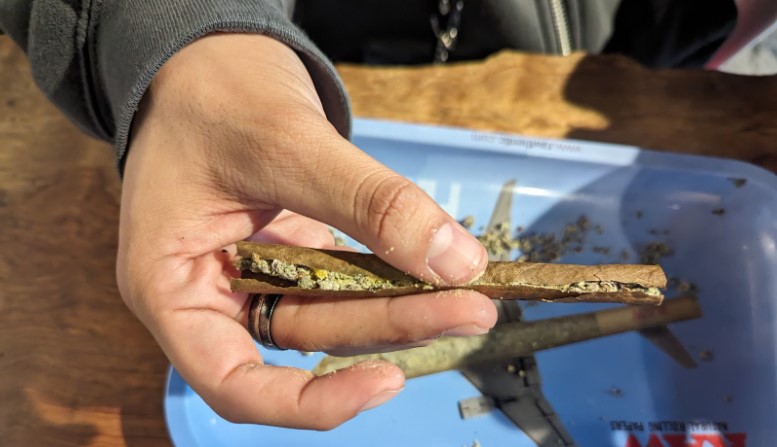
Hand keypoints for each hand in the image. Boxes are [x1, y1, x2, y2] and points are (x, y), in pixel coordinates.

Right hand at [117, 33, 494, 428]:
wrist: (210, 57)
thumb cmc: (213, 93)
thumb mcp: (285, 142)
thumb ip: (368, 203)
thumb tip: (453, 259)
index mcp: (170, 284)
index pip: (232, 382)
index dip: (305, 402)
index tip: (383, 383)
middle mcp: (212, 292)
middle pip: (304, 340)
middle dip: (388, 328)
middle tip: (468, 308)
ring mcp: (253, 275)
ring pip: (332, 313)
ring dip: (400, 305)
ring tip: (470, 292)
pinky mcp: (288, 254)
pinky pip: (341, 280)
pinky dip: (387, 274)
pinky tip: (436, 270)